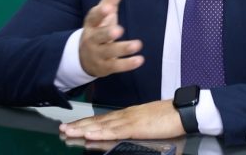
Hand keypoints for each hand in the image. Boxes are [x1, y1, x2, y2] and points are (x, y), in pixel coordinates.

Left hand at [59, 100, 184, 140]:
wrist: (182, 111)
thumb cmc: (169, 117)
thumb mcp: (148, 121)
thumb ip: (135, 125)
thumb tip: (126, 131)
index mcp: (128, 114)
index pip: (103, 119)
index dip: (87, 122)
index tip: (74, 125)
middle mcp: (125, 115)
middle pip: (98, 121)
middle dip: (79, 125)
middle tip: (62, 128)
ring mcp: (129, 120)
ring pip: (101, 125)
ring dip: (83, 129)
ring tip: (68, 131)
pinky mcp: (135, 127)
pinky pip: (114, 131)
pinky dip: (100, 133)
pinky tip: (89, 135)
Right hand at [80, 0, 143, 76]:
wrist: (83, 57)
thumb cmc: (98, 27)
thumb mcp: (104, 10)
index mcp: (92, 23)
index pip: (94, 17)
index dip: (100, 13)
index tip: (108, 7)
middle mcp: (92, 38)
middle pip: (99, 36)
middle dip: (108, 33)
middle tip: (119, 29)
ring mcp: (98, 54)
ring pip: (109, 52)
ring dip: (123, 48)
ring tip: (138, 44)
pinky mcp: (106, 66)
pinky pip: (117, 66)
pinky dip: (128, 64)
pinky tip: (140, 60)